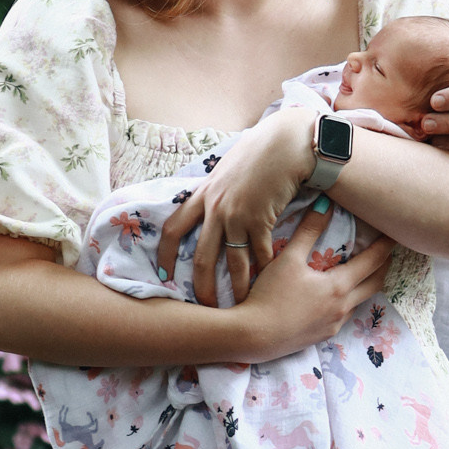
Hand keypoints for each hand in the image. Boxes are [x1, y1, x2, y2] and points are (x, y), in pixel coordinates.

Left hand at [157, 112, 316, 305]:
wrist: (285, 142)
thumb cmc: (259, 153)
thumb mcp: (228, 170)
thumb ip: (217, 190)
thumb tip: (211, 205)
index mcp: (203, 194)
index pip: (172, 228)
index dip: (165, 254)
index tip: (163, 273)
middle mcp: (215, 207)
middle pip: (200, 255)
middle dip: (201, 284)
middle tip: (205, 305)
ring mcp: (237, 214)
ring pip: (232, 260)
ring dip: (237, 285)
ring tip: (241, 303)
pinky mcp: (260, 218)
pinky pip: (260, 252)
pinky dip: (264, 268)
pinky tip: (268, 280)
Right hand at [226, 206, 392, 360]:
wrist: (253, 336)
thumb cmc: (269, 295)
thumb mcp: (288, 259)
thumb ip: (308, 231)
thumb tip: (324, 204)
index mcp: (338, 286)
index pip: (373, 262)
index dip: (385, 246)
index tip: (394, 235)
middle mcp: (343, 307)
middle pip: (375, 284)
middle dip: (383, 267)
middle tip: (385, 253)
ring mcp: (334, 324)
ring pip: (360, 301)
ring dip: (365, 285)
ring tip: (363, 272)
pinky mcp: (323, 336)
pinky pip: (344, 315)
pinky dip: (348, 301)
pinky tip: (337, 296)